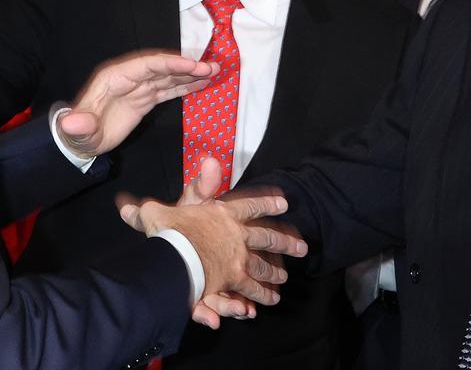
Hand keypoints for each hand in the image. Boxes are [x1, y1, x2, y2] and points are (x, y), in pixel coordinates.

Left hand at [56, 51, 216, 158]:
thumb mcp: (78, 132)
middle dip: (187, 66)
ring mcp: (139, 88)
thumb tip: (71, 123)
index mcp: (115, 78)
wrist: (81, 142)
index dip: (170, 63)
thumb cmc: (79, 134)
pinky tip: (203, 83)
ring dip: (191, 73)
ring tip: (215, 71)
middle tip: (212, 67)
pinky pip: (168, 89)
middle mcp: (129, 78)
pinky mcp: (145, 99)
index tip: (193, 65)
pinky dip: (185, 86)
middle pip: (162, 67)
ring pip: (168, 76)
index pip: (147, 65)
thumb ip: (79, 125)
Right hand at [118, 157, 306, 316]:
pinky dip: (251, 298)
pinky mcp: (232, 282)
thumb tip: (203, 163)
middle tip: (302, 248)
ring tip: (281, 283)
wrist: (173, 256)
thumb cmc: (169, 230)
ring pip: (263, 268)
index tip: (285, 204)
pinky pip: (246, 291)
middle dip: (286, 243)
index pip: (251, 204)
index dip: (268, 203)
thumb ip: (185, 188)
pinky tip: (255, 308)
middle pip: (269, 238)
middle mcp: (238, 236)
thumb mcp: (169, 205)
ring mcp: (238, 260)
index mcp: (224, 213)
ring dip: (273, 275)